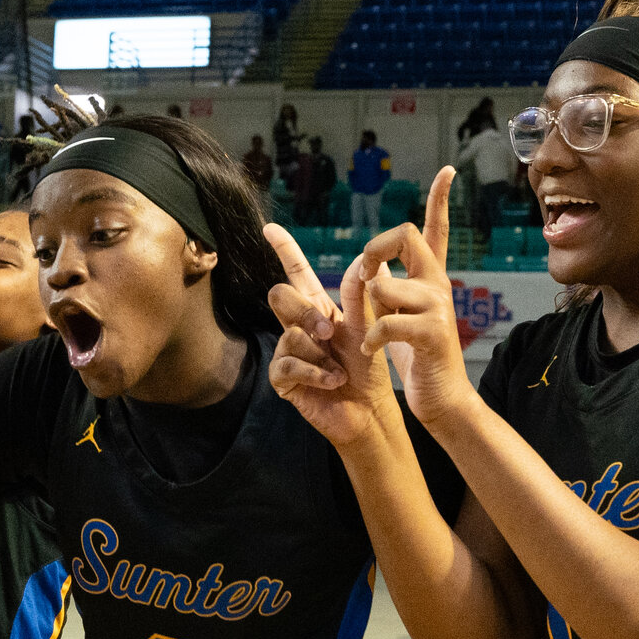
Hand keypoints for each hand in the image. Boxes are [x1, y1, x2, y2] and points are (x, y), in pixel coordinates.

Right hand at [264, 221, 403, 447]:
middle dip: (306, 312)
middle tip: (330, 332)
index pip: (297, 273)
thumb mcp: (368, 327)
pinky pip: (288, 364)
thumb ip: (360, 295)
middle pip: (280, 296)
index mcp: (319, 309)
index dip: (284, 249)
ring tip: (339, 371)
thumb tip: (362, 260)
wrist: (368, 411)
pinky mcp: (283, 379)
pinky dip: (315, 374)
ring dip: (320, 355)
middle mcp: (298, 327)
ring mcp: (287, 352)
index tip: (269, 228)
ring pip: (288, 334)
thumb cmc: (368, 371)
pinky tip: (331, 382)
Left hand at [356, 167, 479, 428]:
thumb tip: (369, 267)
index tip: (447, 170)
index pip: (435, 230)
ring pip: (384, 285)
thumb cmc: (416, 357)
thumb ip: (388, 289)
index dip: (439, 199)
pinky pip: (387, 322)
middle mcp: (438, 284)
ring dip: (369, 310)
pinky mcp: (431, 333)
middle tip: (365, 276)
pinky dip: (371, 339)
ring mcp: (438, 307)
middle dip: (374, 249)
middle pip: (405, 236)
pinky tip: (371, 351)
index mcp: (429, 278)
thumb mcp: (398, 315)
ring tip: (372, 334)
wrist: (442, 398)